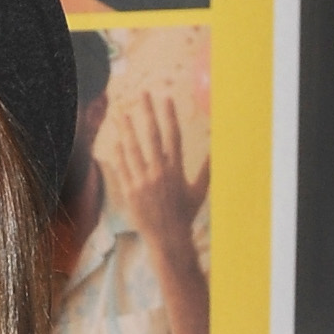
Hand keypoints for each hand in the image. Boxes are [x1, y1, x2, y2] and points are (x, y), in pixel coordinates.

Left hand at [102, 90, 208, 258]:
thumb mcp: (199, 191)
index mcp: (176, 170)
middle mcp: (159, 173)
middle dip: (147, 113)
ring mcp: (143, 182)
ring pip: (133, 149)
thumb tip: (218, 150)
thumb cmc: (185, 214)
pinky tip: (116, 139)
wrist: (168, 239)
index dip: (169, 115)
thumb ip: (206, 169)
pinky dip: (119, 153)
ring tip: (122, 113)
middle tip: (142, 94)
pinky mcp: (130, 192)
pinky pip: (123, 168)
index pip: (173, 135)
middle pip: (152, 136)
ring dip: (127, 129)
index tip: (166, 98)